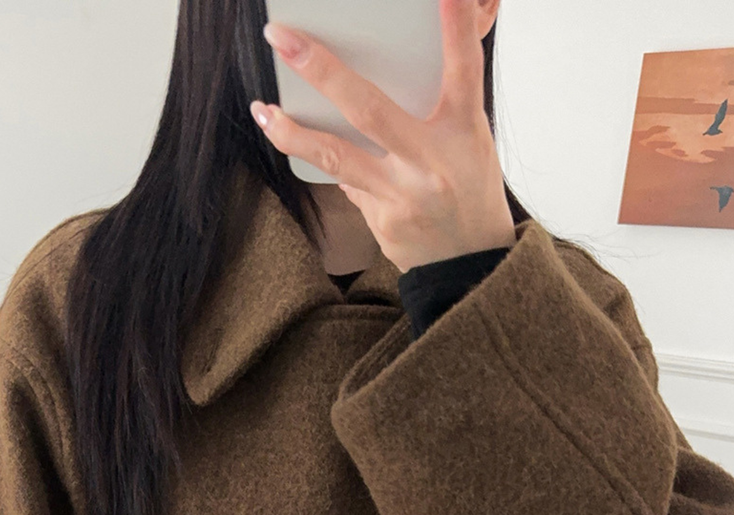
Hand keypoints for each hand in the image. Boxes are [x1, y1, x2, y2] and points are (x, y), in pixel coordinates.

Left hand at [251, 0, 515, 273]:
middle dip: (322, 70)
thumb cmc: (470, 193)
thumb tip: (386, 72)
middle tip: (281, 38)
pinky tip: (317, 154)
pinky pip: (346, 183)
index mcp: (464, 131)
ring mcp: (402, 195)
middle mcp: (431, 162)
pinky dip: (333, 165)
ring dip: (292, 133)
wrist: (469, 267)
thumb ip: (437, 108)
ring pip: (336, 158)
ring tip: (263, 110)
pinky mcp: (382, 222)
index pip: (464, 69)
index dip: (456, 27)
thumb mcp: (471, 142)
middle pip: (369, 109)